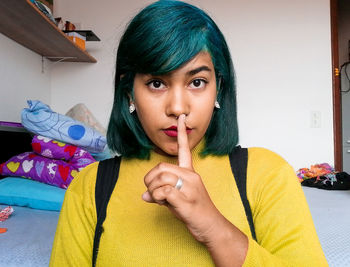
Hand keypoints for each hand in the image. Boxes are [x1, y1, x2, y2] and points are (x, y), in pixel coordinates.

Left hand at [142, 114, 222, 243]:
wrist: (211, 227)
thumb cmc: (194, 212)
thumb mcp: (177, 199)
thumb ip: (161, 193)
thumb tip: (144, 196)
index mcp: (190, 173)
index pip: (185, 149)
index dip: (182, 133)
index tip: (181, 117)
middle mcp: (191, 177)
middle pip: (162, 167)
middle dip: (150, 179)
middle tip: (151, 191)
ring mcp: (190, 188)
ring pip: (161, 179)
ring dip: (152, 191)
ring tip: (158, 200)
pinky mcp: (186, 200)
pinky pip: (163, 192)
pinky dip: (157, 198)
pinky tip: (163, 204)